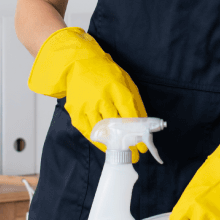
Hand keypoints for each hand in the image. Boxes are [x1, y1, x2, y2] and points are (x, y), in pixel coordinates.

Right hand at [28, 27, 147, 161]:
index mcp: (116, 88)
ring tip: (119, 153)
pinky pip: (87, 131)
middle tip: (133, 156)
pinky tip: (105, 145)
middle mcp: (101, 97)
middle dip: (125, 143)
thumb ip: (135, 102)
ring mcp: (86, 105)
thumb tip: (144, 124)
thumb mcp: (126, 82)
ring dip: (111, 145)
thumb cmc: (106, 74)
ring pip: (100, 131)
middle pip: (115, 125)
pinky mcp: (75, 111)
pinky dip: (97, 141)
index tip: (142, 146)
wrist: (79, 63)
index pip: (129, 114)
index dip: (136, 132)